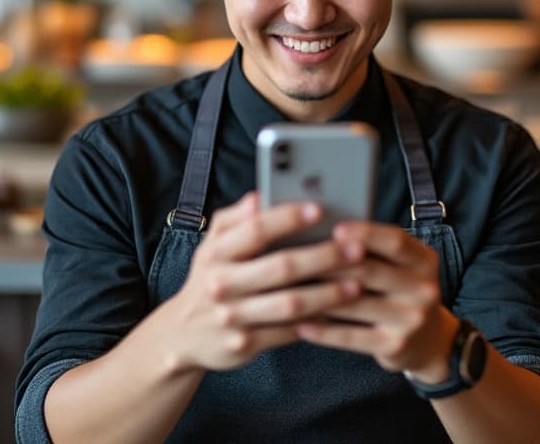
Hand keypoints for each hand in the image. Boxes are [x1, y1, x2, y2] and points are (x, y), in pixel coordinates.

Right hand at [158, 192, 364, 372]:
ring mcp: (232, 317)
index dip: (288, 218)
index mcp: (216, 253)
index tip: (319, 208)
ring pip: (289, 304)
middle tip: (355, 248)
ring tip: (357, 284)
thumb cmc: (210, 278)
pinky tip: (338, 313)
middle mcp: (221, 284)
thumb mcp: (213, 245)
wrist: (183, 335)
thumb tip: (260, 196)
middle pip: (280, 268)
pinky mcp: (244, 344)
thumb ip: (235, 218)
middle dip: (323, 257)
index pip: (254, 230)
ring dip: (327, 294)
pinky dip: (316, 323)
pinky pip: (288, 332)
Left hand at [295, 222, 457, 380]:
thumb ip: (373, 250)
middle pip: (370, 271)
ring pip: (356, 304)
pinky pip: (352, 336)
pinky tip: (300, 323)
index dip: (365, 233)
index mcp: (424, 260)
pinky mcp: (395, 346)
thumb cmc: (399, 290)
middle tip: (296, 257)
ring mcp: (412, 319)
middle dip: (330, 263)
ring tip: (289, 289)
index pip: (395, 241)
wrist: (428, 341)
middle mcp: (424, 289)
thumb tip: (323, 231)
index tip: (334, 227)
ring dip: (319, 296)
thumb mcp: (401, 266)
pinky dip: (324, 330)